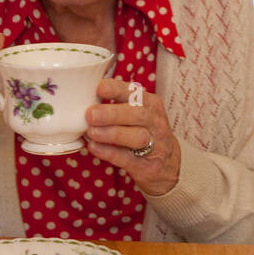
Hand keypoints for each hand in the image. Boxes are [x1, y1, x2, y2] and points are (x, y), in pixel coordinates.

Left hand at [83, 77, 180, 196]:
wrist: (168, 165)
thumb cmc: (145, 132)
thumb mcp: (140, 113)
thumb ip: (119, 104)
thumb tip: (85, 96)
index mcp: (151, 105)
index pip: (136, 93)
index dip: (118, 89)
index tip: (100, 87)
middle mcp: (155, 123)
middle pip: (137, 115)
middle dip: (112, 114)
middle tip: (90, 114)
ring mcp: (154, 145)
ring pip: (136, 137)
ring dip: (112, 133)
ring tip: (91, 132)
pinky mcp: (146, 166)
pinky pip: (128, 158)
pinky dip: (110, 152)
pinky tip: (94, 147)